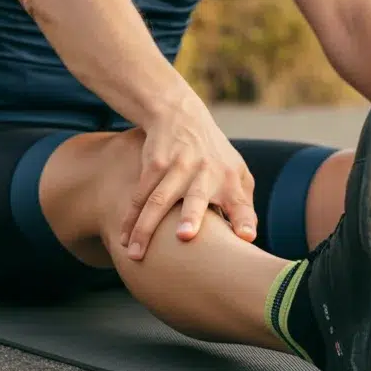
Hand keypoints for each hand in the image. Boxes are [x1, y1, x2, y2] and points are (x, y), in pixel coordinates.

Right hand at [117, 90, 256, 259]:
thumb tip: (247, 240)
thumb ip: (244, 206)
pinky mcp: (155, 164)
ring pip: (159, 200)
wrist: (182, 117)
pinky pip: (139, 195)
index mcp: (231, 180)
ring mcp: (179, 167)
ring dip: (145, 227)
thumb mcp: (237, 174)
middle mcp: (207, 173)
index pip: (241, 203)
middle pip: (197, 196)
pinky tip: (123, 238)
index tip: (246, 237)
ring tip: (134, 253)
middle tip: (185, 236)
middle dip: (192, 215)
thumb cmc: (216, 158)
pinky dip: (130, 218)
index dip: (243, 220)